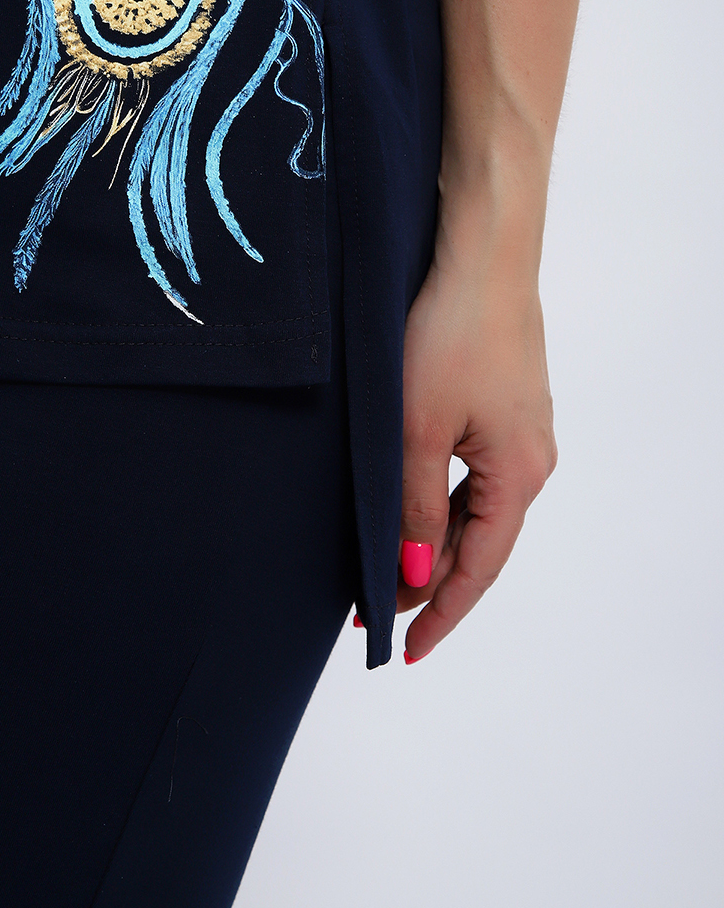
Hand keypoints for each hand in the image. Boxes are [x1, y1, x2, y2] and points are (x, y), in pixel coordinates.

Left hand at [397, 246, 557, 661]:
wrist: (483, 256)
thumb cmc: (452, 336)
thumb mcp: (419, 430)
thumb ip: (416, 507)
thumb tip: (417, 574)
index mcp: (520, 476)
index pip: (478, 570)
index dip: (440, 614)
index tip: (403, 651)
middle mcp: (533, 460)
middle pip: (479, 542)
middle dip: (428, 580)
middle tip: (373, 609)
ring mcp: (522, 430)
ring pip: (474, 507)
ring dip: (431, 539)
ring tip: (383, 565)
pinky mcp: (505, 404)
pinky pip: (473, 472)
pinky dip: (440, 498)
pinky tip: (409, 502)